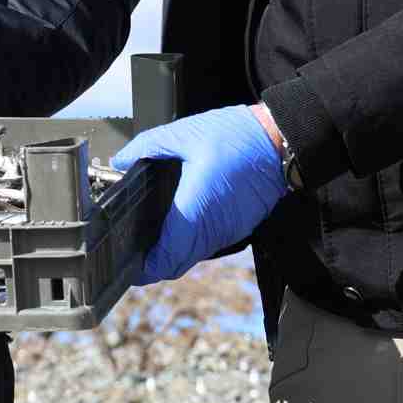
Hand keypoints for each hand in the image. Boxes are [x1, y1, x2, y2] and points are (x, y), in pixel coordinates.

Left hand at [120, 105, 286, 286]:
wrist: (280, 142)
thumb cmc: (236, 138)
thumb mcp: (183, 134)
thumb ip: (147, 147)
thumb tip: (122, 160)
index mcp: (194, 212)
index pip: (164, 260)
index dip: (142, 268)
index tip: (126, 261)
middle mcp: (212, 230)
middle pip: (176, 265)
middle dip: (152, 263)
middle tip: (132, 246)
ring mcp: (227, 231)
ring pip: (192, 256)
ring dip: (172, 251)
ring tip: (151, 230)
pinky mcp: (238, 227)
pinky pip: (208, 243)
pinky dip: (190, 240)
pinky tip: (179, 218)